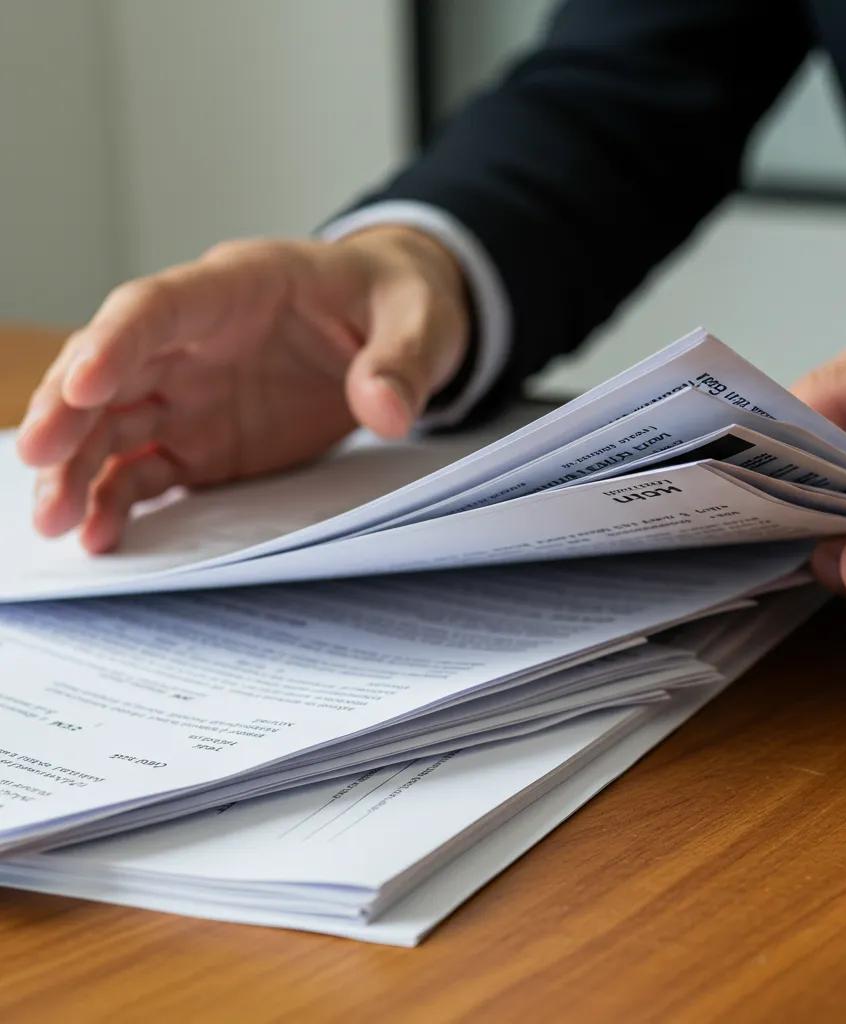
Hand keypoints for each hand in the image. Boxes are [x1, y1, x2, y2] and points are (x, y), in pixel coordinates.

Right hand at [16, 227, 469, 551]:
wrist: (397, 328)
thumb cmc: (398, 305)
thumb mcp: (419, 321)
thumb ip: (400, 361)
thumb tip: (384, 410)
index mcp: (240, 287)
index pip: (159, 306)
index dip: (116, 342)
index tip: (81, 382)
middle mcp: (198, 340)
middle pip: (115, 368)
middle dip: (71, 411)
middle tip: (39, 460)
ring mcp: (195, 392)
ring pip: (115, 424)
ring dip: (79, 468)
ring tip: (54, 522)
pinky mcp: (205, 439)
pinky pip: (150, 468)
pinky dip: (122, 499)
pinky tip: (102, 535)